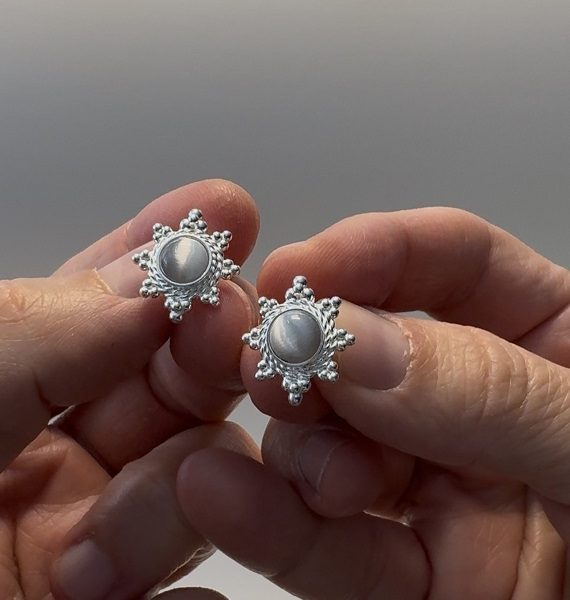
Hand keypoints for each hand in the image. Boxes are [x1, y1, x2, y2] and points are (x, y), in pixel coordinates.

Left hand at [0, 180, 259, 599]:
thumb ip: (33, 334)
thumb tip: (154, 278)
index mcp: (11, 379)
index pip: (113, 297)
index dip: (170, 252)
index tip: (225, 214)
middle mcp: (62, 442)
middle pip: (182, 375)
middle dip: (212, 347)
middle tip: (234, 327)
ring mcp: (98, 526)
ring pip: (202, 475)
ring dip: (171, 505)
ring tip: (92, 568)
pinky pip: (199, 587)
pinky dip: (191, 595)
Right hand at [177, 208, 569, 598]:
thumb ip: (494, 395)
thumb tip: (361, 346)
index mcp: (551, 345)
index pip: (452, 263)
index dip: (374, 253)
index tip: (302, 268)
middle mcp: (480, 412)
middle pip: (375, 353)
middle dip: (317, 352)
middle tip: (272, 356)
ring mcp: (440, 492)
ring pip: (338, 449)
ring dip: (293, 443)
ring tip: (267, 437)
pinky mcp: (414, 578)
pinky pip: (334, 548)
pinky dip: (275, 523)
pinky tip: (226, 492)